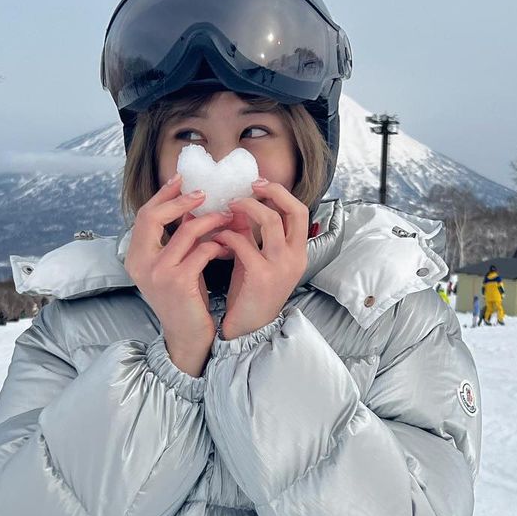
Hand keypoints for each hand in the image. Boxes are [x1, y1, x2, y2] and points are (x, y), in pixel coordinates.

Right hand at [124, 173, 233, 375]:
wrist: (189, 337)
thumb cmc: (186, 299)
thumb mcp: (176, 265)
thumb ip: (177, 239)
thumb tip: (193, 206)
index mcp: (135, 257)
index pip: (144, 215)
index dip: (163, 195)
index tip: (181, 180)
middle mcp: (139, 263)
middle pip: (153, 216)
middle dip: (181, 201)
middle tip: (204, 193)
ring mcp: (157, 273)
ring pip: (186, 231)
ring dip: (211, 220)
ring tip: (228, 217)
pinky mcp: (179, 282)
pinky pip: (203, 250)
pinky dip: (219, 244)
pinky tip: (230, 247)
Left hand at [212, 181, 309, 340]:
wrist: (247, 330)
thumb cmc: (250, 295)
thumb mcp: (254, 260)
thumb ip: (249, 235)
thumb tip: (235, 207)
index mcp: (297, 253)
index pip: (300, 212)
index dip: (281, 194)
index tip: (259, 185)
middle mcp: (295, 258)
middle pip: (294, 210)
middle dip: (272, 192)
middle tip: (249, 187)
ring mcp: (281, 267)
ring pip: (271, 221)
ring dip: (247, 208)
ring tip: (229, 206)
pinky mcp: (261, 276)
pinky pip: (244, 243)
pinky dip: (228, 235)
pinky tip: (217, 237)